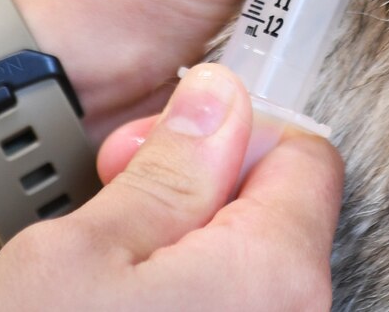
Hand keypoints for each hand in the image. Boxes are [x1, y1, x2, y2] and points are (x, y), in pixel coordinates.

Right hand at [0, 64, 343, 310]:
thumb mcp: (81, 253)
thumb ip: (170, 170)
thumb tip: (221, 98)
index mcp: (275, 275)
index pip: (306, 159)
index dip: (231, 137)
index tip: (159, 150)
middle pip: (279, 221)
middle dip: (198, 199)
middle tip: (110, 206)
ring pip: (249, 279)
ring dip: (184, 260)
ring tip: (100, 278)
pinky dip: (185, 309)